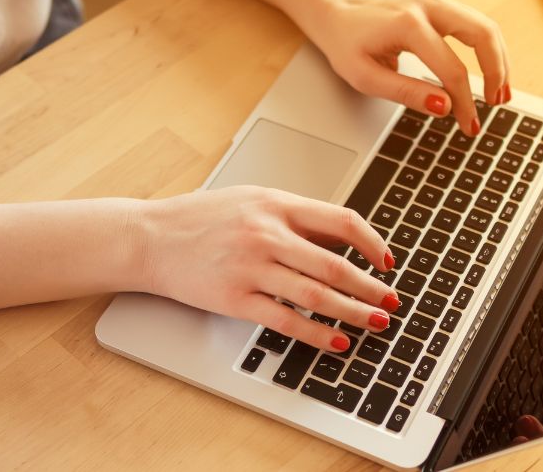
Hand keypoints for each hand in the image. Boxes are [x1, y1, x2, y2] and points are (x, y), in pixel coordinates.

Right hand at [136, 186, 399, 352]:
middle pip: (335, 264)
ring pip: (316, 294)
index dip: (372, 244)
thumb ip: (298, 217)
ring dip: (353, 312)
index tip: (387, 262)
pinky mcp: (234, 299)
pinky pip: (286, 320)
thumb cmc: (203, 219)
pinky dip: (316, 333)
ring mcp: (250, 268)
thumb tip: (345, 240)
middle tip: (392, 302)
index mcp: (277, 205)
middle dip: (370, 288)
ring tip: (375, 322)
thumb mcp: (255, 201)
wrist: (150, 238)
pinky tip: (336, 341)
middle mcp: (266, 234)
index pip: (342, 221)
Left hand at [308, 0, 510, 135]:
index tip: (469, 125)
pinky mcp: (441, 5)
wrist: (338, 13)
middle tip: (497, 103)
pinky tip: (492, 72)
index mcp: (407, 24)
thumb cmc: (347, 45)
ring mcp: (436, 1)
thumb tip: (444, 107)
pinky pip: (477, 24)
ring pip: (486, 26)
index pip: (451, 69)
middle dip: (496, 72)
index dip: (465, 102)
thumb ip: (405, 92)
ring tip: (501, 93)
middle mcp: (427, 6)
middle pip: (482, 34)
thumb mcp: (365, 78)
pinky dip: (489, 50)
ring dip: (500, 60)